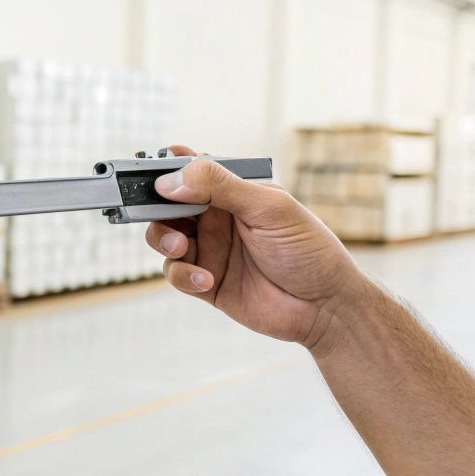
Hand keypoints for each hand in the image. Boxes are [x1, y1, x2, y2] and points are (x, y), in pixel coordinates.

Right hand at [145, 147, 367, 355]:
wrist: (325, 307)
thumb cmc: (308, 249)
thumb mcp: (268, 207)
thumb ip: (220, 187)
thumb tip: (171, 180)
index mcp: (234, 192)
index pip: (193, 171)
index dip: (168, 168)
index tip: (149, 172)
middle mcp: (218, 219)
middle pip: (168, 205)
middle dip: (155, 207)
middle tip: (155, 212)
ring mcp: (211, 251)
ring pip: (164, 238)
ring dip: (164, 239)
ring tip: (182, 247)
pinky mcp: (206, 283)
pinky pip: (177, 274)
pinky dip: (183, 275)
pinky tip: (206, 280)